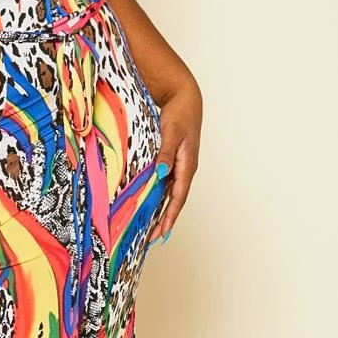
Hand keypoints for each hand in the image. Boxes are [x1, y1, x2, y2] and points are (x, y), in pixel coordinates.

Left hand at [146, 77, 201, 246]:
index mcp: (188, 165)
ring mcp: (179, 165)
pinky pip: (166, 183)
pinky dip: (158, 196)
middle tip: (152, 240)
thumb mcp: (172, 132)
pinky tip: (149, 203)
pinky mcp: (173, 160)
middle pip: (174, 201)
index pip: (178, 197)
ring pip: (170, 194)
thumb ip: (166, 153)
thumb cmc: (180, 113)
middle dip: (165, 220)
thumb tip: (161, 174)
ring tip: (149, 228)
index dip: (170, 216)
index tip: (162, 233)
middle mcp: (185, 169)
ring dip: (161, 210)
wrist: (185, 97)